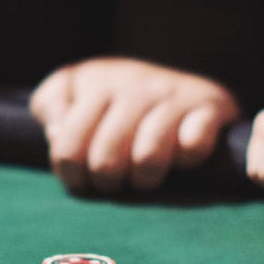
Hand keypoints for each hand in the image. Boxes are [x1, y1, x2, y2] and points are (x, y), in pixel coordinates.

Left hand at [30, 58, 237, 193]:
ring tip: (144, 176)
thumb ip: (51, 106)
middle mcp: (136, 86)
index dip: (72, 176)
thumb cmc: (116, 98)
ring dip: (144, 179)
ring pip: (148, 158)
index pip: (68, 148)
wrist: (184, 81)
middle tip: (114, 181)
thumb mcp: (72, 89)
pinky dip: (187, 159)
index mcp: (98, 83)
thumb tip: (57, 133)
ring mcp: (174, 96)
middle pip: (105, 160)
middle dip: (106, 182)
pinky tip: (181, 156)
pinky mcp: (211, 107)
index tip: (83, 177)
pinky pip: (194, 146)